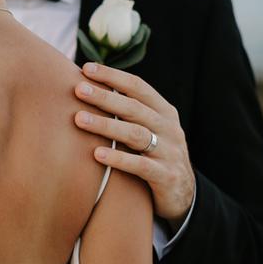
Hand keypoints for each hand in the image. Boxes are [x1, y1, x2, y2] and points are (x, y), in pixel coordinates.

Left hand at [73, 63, 195, 223]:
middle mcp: (169, 128)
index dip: (113, 76)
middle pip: (135, 108)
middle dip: (105, 97)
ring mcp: (169, 152)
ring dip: (106, 125)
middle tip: (78, 89)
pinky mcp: (166, 176)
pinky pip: (140, 166)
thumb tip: (90, 89)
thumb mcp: (150, 131)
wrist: (184, 195)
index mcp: (164, 112)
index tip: (86, 68)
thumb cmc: (156, 157)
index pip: (138, 87)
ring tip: (79, 120)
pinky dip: (118, 158)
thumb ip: (129, 113)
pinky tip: (97, 154)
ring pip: (136, 134)